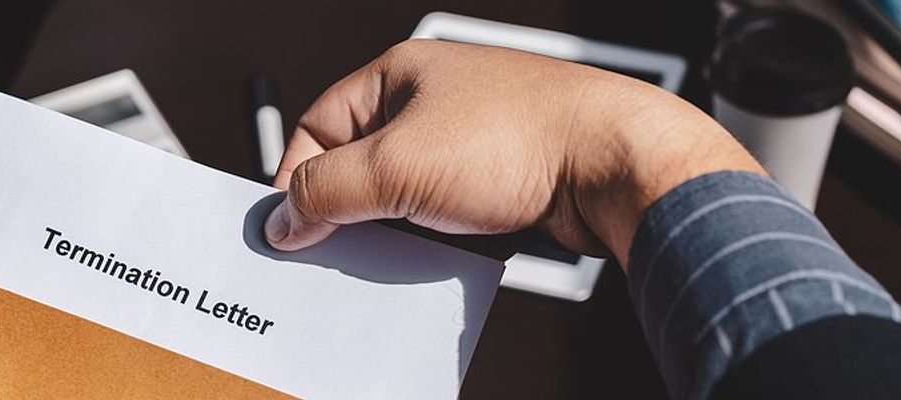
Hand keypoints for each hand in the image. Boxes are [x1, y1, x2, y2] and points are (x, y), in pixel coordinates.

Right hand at [263, 40, 762, 267]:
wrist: (614, 162)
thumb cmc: (521, 137)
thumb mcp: (397, 166)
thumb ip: (327, 190)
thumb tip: (286, 215)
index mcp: (398, 73)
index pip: (319, 125)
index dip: (297, 177)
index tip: (289, 225)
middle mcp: (434, 99)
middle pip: (361, 160)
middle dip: (349, 207)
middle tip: (338, 245)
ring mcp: (471, 136)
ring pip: (406, 190)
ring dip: (396, 225)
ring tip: (401, 246)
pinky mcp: (500, 174)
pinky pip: (446, 210)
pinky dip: (436, 234)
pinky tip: (441, 249)